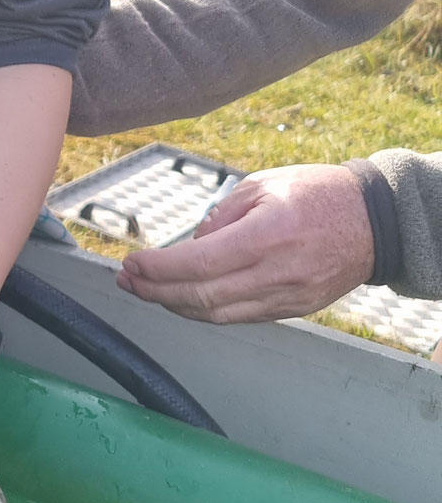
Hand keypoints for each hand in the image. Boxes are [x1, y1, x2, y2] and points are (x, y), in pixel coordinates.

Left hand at [116, 163, 374, 323]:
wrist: (376, 223)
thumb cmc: (319, 194)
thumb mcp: (263, 186)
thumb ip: (221, 216)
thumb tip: (190, 244)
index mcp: (268, 235)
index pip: (200, 263)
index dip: (158, 269)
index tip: (131, 264)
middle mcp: (277, 272)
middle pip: (202, 296)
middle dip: (155, 292)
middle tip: (127, 281)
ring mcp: (287, 296)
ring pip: (217, 314)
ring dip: (175, 306)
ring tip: (146, 290)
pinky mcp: (293, 310)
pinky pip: (239, 316)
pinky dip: (205, 310)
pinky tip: (183, 298)